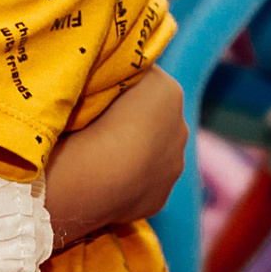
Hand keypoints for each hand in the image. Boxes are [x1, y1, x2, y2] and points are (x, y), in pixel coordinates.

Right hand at [43, 66, 190, 247]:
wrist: (91, 178)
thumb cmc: (90, 118)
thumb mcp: (100, 72)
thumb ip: (117, 70)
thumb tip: (118, 72)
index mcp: (167, 92)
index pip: (144, 81)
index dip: (120, 86)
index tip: (98, 95)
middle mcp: (180, 129)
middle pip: (153, 118)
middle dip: (132, 121)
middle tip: (97, 127)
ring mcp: (172, 169)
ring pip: (152, 155)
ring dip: (132, 154)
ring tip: (98, 158)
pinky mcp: (159, 200)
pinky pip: (143, 186)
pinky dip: (128, 183)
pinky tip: (103, 182)